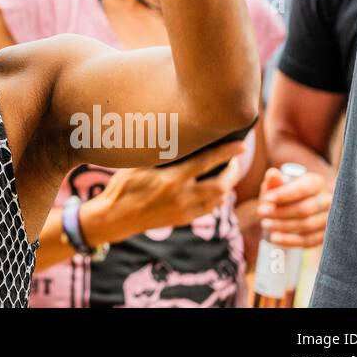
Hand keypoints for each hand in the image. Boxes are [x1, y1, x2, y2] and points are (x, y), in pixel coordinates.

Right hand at [91, 140, 244, 241]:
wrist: (115, 218)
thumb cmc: (123, 186)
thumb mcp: (138, 164)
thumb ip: (159, 154)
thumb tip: (176, 136)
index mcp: (170, 180)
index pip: (206, 163)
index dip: (226, 153)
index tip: (241, 146)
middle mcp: (181, 197)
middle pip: (220, 186)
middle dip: (233, 172)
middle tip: (234, 160)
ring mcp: (184, 211)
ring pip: (218, 200)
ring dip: (227, 185)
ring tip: (227, 173)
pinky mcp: (182, 220)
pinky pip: (209, 209)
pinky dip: (217, 198)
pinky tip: (213, 189)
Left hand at [256, 167, 330, 247]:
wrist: (284, 214)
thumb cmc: (279, 196)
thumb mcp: (274, 187)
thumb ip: (273, 181)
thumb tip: (272, 174)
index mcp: (316, 182)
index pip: (304, 189)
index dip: (285, 194)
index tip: (267, 198)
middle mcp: (327, 200)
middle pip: (306, 209)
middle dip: (281, 212)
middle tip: (261, 212)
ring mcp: (329, 219)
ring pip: (307, 225)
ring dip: (283, 226)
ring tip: (265, 224)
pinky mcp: (326, 236)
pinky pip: (309, 241)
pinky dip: (290, 240)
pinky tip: (275, 238)